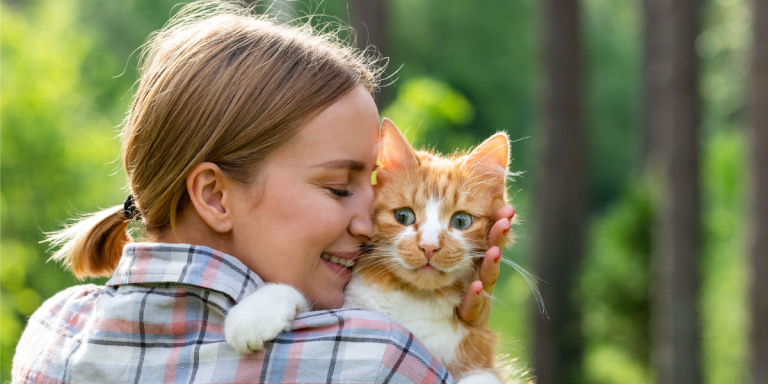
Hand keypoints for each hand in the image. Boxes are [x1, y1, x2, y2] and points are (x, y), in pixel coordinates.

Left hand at [457, 205, 514, 326]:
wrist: (454, 330)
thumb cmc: (453, 291)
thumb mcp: (451, 264)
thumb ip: (452, 242)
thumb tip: (457, 209)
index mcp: (478, 260)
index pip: (489, 238)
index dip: (497, 223)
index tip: (506, 209)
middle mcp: (482, 275)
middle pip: (492, 253)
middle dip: (498, 237)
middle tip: (505, 220)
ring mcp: (480, 295)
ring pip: (487, 277)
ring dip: (491, 263)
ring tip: (494, 251)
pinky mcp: (472, 314)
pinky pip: (472, 304)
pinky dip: (474, 295)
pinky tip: (475, 285)